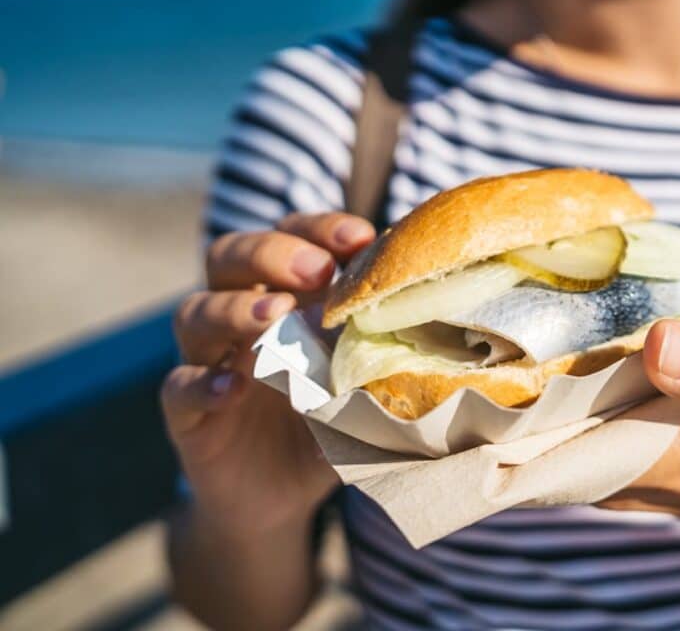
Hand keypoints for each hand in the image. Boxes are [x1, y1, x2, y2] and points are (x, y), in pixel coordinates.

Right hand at [162, 212, 375, 532]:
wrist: (280, 495)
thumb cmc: (330, 422)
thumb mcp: (365, 382)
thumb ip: (390, 352)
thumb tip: (457, 329)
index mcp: (286, 292)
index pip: (291, 237)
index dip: (319, 229)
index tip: (360, 239)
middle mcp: (240, 315)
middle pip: (228, 255)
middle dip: (271, 252)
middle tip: (316, 272)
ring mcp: (207, 360)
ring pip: (194, 312)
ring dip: (234, 308)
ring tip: (273, 317)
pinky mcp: (187, 412)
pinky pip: (177, 387)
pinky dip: (200, 383)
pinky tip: (231, 388)